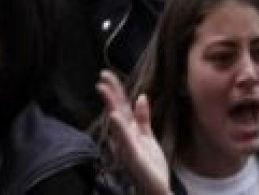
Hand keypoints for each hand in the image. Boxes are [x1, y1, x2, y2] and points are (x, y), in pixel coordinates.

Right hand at [97, 70, 169, 194]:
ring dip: (111, 105)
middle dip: (110, 93)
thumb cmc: (150, 166)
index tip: (107, 75)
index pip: (121, 107)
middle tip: (102, 76)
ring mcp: (127, 147)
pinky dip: (120, 129)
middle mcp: (125, 138)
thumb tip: (141, 97)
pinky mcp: (133, 158)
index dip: (115, 90)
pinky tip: (115, 117)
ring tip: (104, 89)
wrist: (156, 190)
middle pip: (117, 111)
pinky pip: (126, 141)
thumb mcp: (148, 137)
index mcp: (129, 131)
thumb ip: (143, 118)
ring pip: (118, 122)